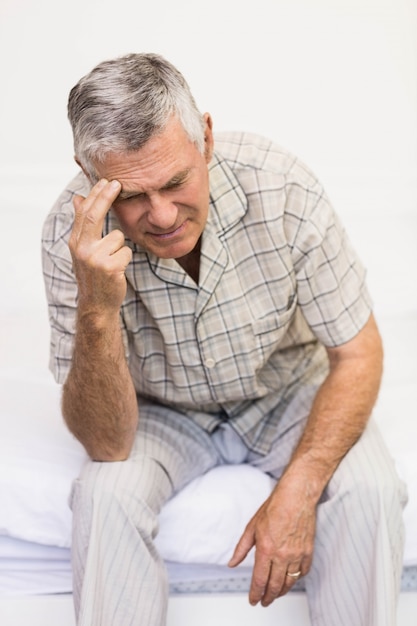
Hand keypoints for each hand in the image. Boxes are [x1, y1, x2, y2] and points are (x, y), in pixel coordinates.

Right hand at [69, 178, 131, 314]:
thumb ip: (83, 225)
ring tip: (113, 262)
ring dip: (120, 248)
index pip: (84, 212)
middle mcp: (82, 248)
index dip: (95, 195)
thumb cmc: (94, 274)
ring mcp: (95, 258)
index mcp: (76, 242)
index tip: (106, 181)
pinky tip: (117, 270)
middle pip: (95, 215)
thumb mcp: (84, 249)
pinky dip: (126, 259)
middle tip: (117, 183)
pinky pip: (127, 251)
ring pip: (118, 237)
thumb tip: (78, 198)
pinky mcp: (110, 267)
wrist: (96, 304)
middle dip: (106, 197)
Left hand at [228, 475, 315, 606]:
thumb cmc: (274, 507)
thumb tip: (232, 563)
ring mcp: (296, 554)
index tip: (253, 600)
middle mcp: (282, 555)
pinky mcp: (308, 551)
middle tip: (264, 602)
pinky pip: (302, 572)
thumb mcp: (252, 526)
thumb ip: (242, 548)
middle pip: (275, 586)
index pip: (259, 580)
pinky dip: (296, 579)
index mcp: (266, 549)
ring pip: (289, 582)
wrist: (296, 496)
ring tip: (276, 594)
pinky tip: (291, 579)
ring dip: (281, 591)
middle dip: (268, 597)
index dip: (255, 593)